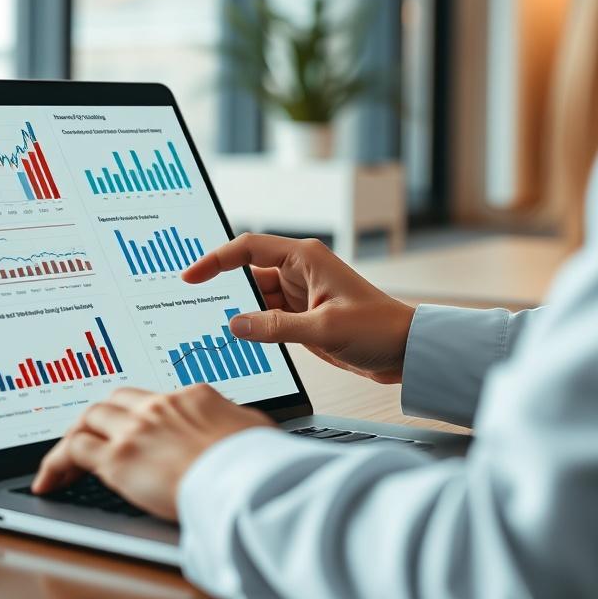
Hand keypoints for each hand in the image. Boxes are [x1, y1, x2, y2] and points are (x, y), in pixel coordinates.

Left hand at [31, 384, 272, 519]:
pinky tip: (50, 480)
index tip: (130, 430)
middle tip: (88, 440)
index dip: (136, 416)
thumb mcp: (252, 430)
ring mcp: (136, 429)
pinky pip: (75, 451)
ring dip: (74, 437)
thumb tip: (236, 429)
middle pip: (114, 401)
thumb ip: (232, 425)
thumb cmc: (257, 462)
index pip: (153, 400)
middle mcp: (159, 407)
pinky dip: (57, 463)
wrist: (244, 479)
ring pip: (89, 419)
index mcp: (192, 397)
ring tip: (63, 463)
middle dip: (98, 420)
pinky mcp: (119, 458)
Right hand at [182, 233, 414, 383]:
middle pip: (247, 273)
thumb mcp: (323, 329)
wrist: (406, 350)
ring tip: (214, 328)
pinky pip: (267, 316)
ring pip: (255, 297)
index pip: (248, 248)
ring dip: (239, 311)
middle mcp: (299, 271)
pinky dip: (253, 326)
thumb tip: (235, 324)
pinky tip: (240, 339)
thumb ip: (275, 327)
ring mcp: (300, 294)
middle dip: (224, 289)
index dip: (215, 260)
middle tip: (195, 307)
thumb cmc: (377, 328)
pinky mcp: (302, 315)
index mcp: (304, 258)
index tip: (191, 277)